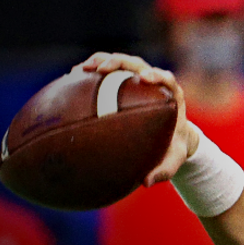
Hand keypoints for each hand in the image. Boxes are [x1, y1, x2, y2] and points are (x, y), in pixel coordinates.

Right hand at [78, 52, 198, 186]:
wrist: (172, 139)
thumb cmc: (173, 148)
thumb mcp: (172, 161)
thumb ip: (163, 171)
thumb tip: (146, 183)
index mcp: (172, 96)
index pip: (166, 79)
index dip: (156, 75)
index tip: (145, 78)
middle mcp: (155, 83)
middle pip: (138, 64)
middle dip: (120, 62)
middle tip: (104, 69)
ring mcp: (138, 79)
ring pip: (120, 63)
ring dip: (101, 61)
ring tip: (81, 69)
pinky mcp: (125, 81)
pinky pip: (108, 73)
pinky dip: (92, 72)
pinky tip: (71, 77)